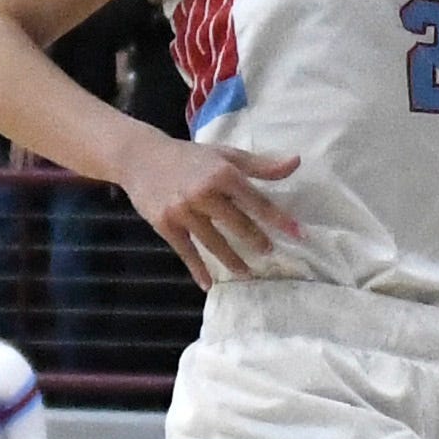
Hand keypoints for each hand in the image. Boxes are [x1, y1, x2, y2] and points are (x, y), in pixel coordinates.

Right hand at [116, 126, 298, 283]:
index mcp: (222, 173)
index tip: (299, 234)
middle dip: (256, 241)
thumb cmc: (188, 156)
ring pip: (213, 242)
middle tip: (269, 253)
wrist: (139, 157)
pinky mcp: (165, 224)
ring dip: (232, 260)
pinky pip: (186, 251)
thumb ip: (259, 165)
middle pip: (237, 224)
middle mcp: (204, 192)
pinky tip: (208, 284)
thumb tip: (296, 162)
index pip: (257, 201)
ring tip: (247, 272)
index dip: (279, 219)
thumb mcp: (224, 154)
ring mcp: (183, 210)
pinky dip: (197, 269)